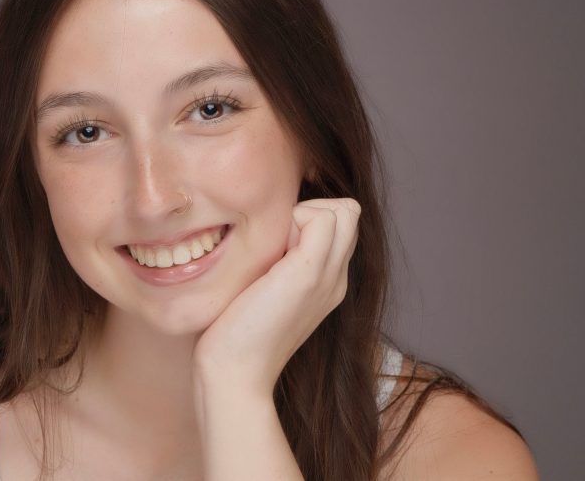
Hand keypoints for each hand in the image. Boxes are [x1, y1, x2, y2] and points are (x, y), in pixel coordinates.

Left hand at [192, 198, 361, 398]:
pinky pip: (323, 218)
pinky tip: (269, 253)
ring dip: (303, 213)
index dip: (309, 218)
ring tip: (273, 248)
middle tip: (276, 242)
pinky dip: (293, 219)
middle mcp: (337, 278)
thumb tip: (271, 229)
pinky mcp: (309, 273)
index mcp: (329, 282)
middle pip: (349, 212)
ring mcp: (328, 276)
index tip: (276, 244)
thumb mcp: (265, 289)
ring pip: (344, 210)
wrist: (235, 373)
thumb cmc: (236, 332)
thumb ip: (278, 262)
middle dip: (311, 210)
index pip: (341, 223)